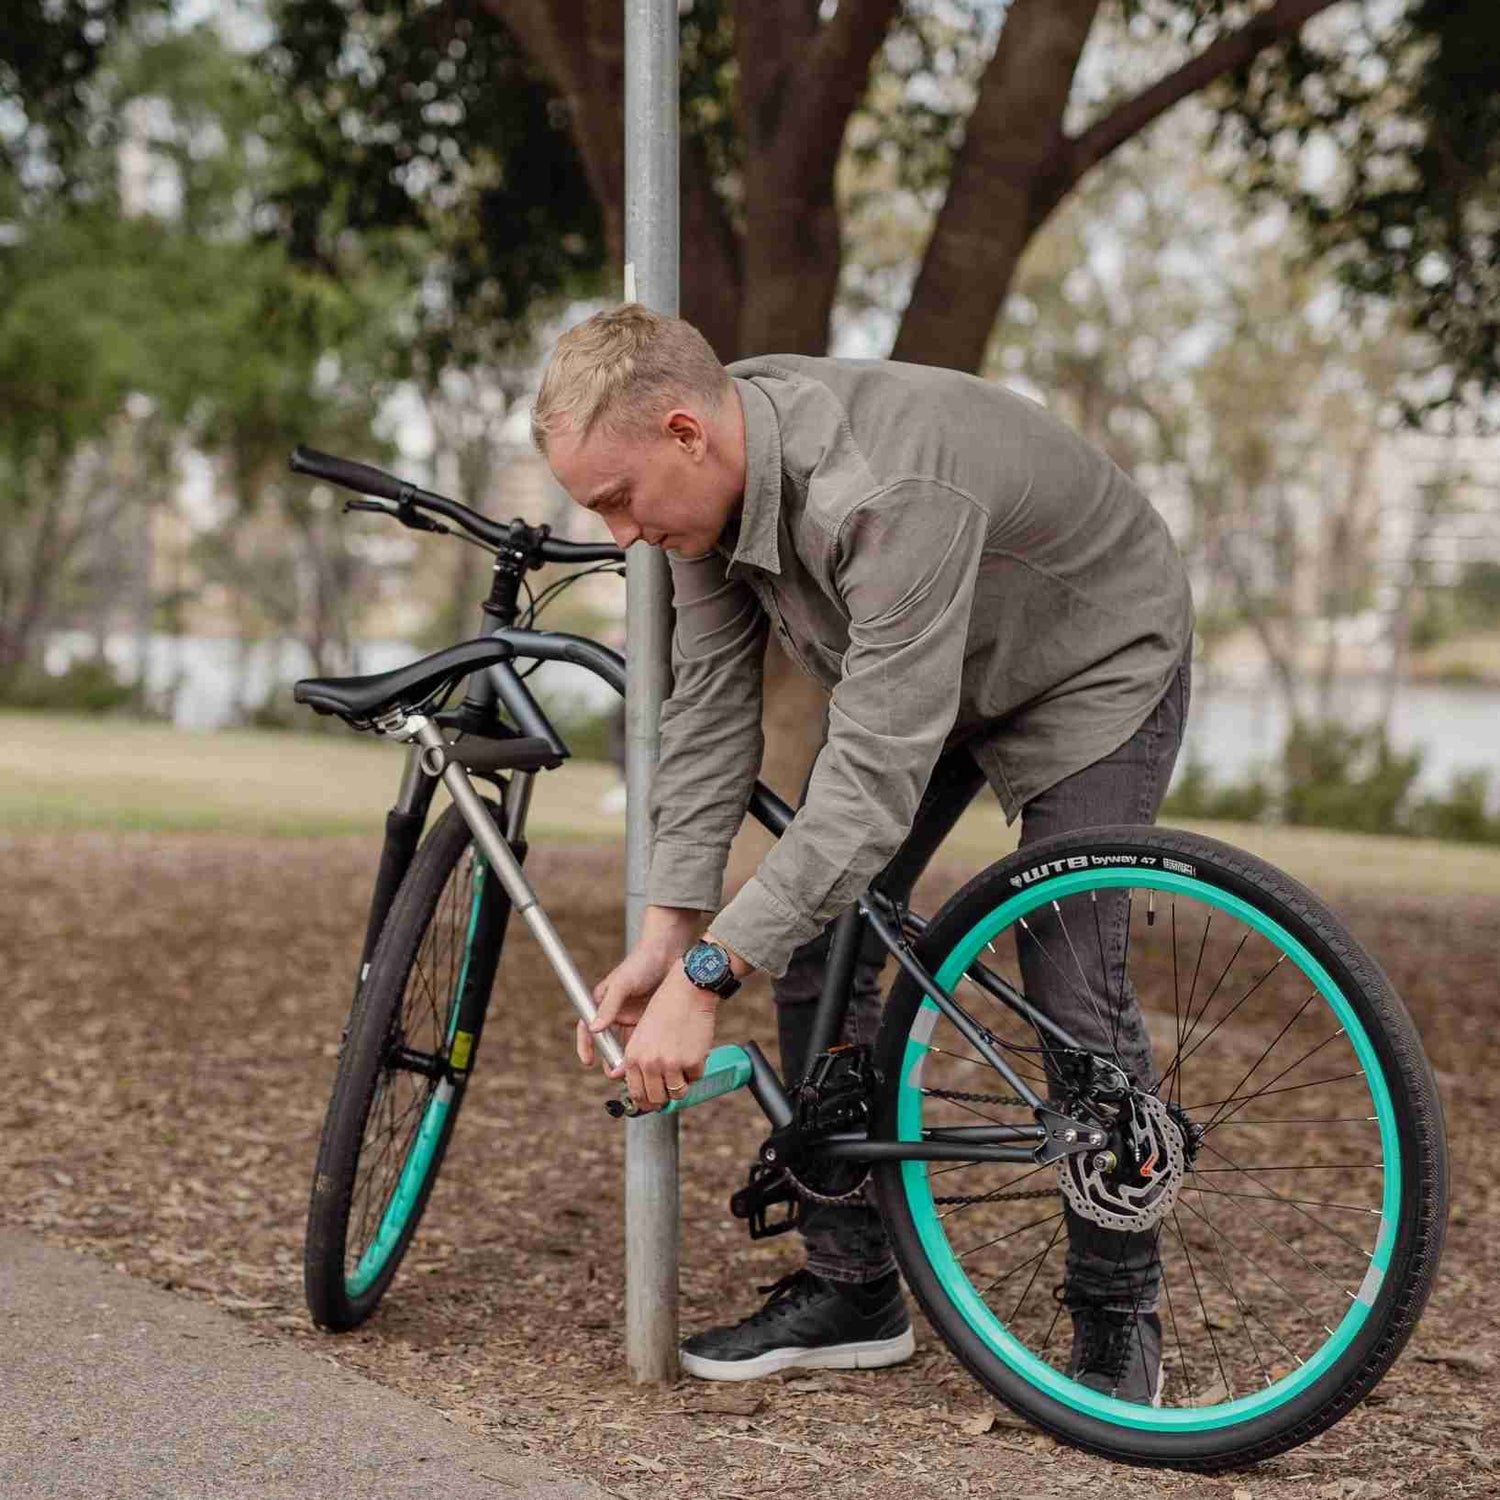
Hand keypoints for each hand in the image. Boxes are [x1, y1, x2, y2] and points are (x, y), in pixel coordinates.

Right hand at [576, 906, 700, 1068]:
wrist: (670, 951)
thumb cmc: (642, 962)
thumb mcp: (623, 984)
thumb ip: (609, 1006)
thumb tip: (593, 1029)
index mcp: (603, 1002)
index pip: (588, 1028)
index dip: (586, 1046)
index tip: (588, 1062)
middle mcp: (616, 1011)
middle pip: (608, 1042)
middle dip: (610, 1059)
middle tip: (616, 1073)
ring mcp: (634, 1016)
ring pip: (627, 1044)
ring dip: (629, 1059)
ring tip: (635, 1072)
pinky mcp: (651, 1019)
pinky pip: (645, 1040)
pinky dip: (646, 1051)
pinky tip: (651, 1060)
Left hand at [613, 965, 719, 1110]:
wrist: (686, 991)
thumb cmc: (665, 1010)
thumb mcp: (642, 1035)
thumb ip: (639, 1063)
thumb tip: (643, 1093)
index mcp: (633, 1057)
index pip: (636, 1093)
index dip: (647, 1101)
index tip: (655, 1101)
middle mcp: (649, 1063)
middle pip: (656, 1099)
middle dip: (666, 1098)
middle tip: (674, 1087)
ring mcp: (670, 1064)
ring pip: (678, 1093)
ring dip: (683, 1084)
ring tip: (685, 1069)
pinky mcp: (691, 1061)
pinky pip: (696, 1078)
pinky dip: (697, 1069)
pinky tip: (694, 1051)